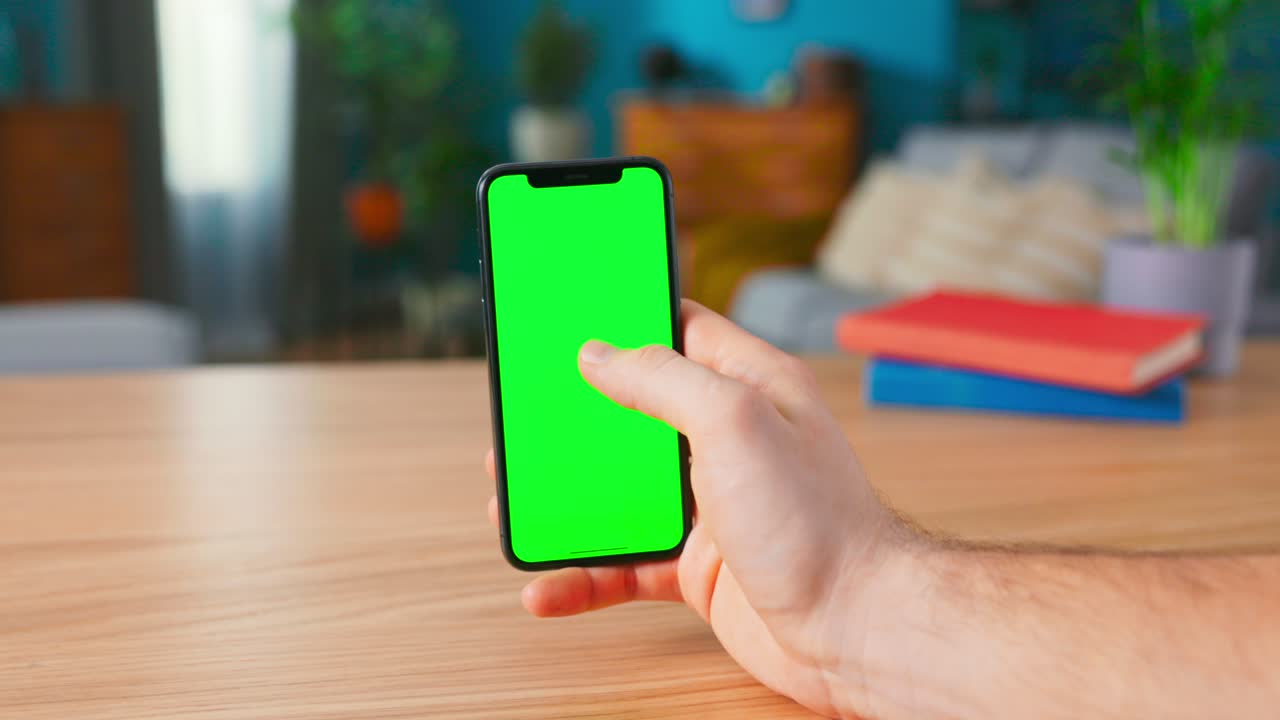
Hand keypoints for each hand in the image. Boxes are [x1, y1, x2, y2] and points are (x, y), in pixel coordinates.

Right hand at [484, 300, 910, 716]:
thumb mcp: (736, 422)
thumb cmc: (817, 522)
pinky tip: (545, 585)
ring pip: (620, 492)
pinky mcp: (698, 566)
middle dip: (576, 417)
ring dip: (567, 499)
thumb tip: (599, 354)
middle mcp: (730, 440)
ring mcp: (711, 505)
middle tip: (521, 416)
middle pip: (634, 413)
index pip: (680, 330)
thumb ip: (663, 379)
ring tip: (510, 501)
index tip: (570, 315)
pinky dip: (583, 574)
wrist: (856, 630)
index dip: (626, 318)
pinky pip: (625, 565)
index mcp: (750, 386)